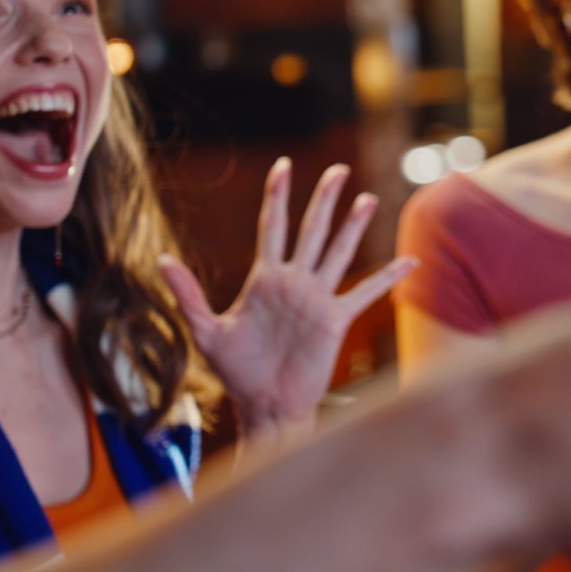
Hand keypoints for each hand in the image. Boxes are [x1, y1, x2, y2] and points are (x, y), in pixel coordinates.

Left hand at [160, 158, 415, 441]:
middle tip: (338, 170)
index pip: (272, 226)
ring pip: (339, 252)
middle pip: (311, 229)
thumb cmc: (235, 372)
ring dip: (354, 226)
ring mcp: (317, 298)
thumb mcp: (206, 331)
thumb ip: (187, 294)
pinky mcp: (335, 320)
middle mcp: (294, 282)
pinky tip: (410, 262)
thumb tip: (160, 260)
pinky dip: (389, 277)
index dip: (277, 196)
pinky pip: (366, 292)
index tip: (284, 166)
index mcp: (264, 278)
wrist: (264, 405)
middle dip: (324, 199)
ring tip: (368, 199)